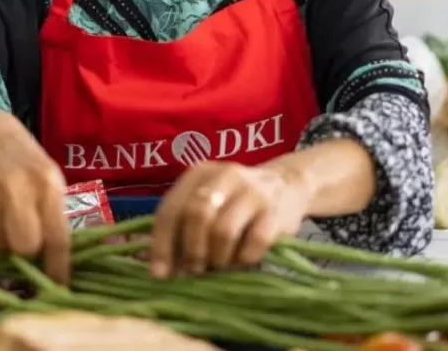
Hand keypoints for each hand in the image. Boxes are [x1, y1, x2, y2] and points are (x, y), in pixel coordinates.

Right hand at [0, 104, 70, 282]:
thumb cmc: (24, 162)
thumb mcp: (49, 178)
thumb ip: (52, 214)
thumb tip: (55, 261)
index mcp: (46, 182)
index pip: (57, 234)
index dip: (58, 265)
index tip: (59, 284)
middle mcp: (17, 187)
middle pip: (24, 246)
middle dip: (26, 252)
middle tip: (24, 242)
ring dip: (3, 244)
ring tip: (4, 222)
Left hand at [150, 161, 310, 277]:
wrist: (287, 185)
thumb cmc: (235, 201)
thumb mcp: (207, 203)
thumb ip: (182, 228)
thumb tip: (162, 270)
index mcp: (199, 173)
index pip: (171, 209)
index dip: (162, 245)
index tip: (160, 274)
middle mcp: (225, 176)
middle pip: (197, 216)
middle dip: (191, 250)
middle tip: (194, 270)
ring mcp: (253, 191)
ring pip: (224, 231)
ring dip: (218, 258)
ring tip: (220, 265)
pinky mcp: (276, 211)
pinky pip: (255, 242)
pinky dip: (244, 259)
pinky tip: (243, 260)